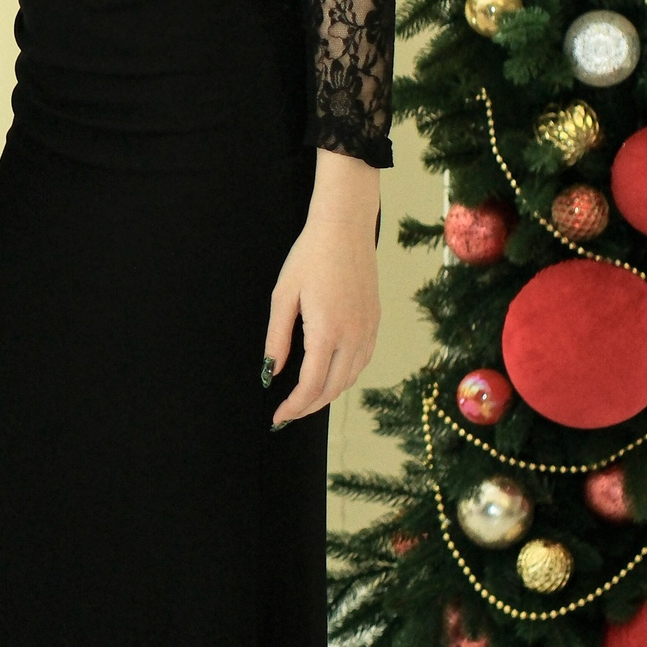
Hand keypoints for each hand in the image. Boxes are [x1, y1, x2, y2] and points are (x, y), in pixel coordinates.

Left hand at [264, 153, 380, 426]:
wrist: (345, 228)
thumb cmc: (309, 257)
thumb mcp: (283, 296)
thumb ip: (277, 339)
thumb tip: (272, 373)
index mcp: (327, 331)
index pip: (310, 385)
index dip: (293, 407)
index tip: (277, 418)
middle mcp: (353, 336)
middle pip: (332, 389)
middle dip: (308, 407)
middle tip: (287, 415)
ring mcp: (368, 330)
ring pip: (350, 378)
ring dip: (327, 395)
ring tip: (304, 400)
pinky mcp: (375, 322)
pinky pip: (361, 361)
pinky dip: (344, 377)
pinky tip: (328, 376)